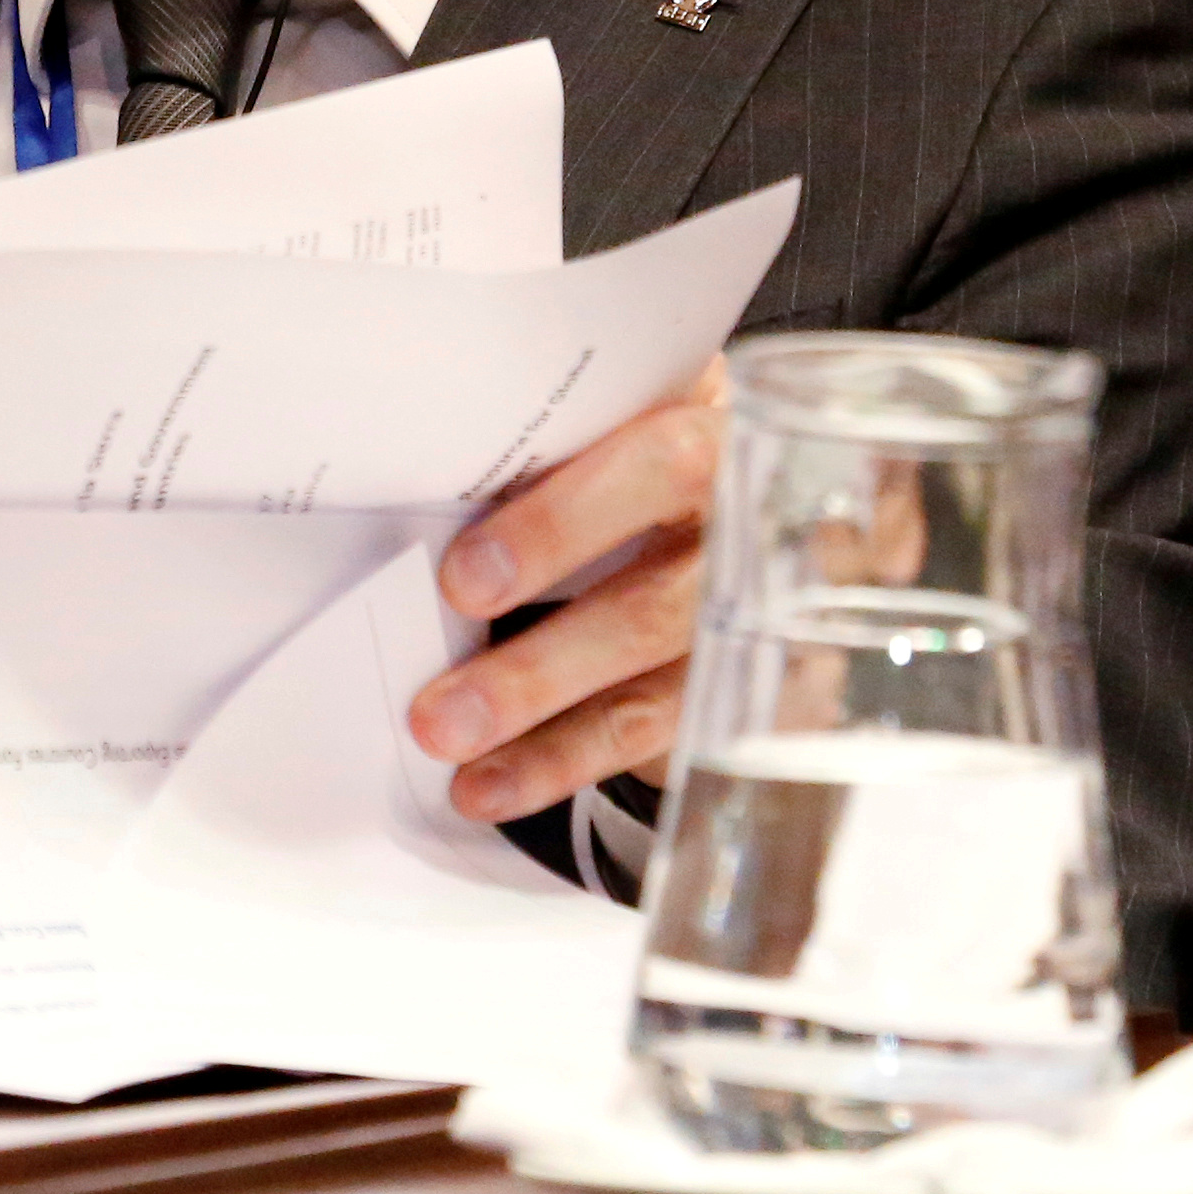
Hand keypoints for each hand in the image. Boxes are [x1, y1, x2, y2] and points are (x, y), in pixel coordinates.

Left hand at [407, 363, 726, 823]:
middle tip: (440, 710)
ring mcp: (763, 622)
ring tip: (447, 745)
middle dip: (541, 666)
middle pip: (657, 609)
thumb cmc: (658, 444)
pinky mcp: (749, 689)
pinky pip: (650, 735)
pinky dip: (562, 760)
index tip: (464, 579)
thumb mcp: (634, 410)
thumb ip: (565, 437)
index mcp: (726, 432)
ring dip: (539, 727)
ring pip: (650, 692)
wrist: (761, 502)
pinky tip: (492, 783)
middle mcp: (761, 531)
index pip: (662, 470)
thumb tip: (429, 478)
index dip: (564, 526)